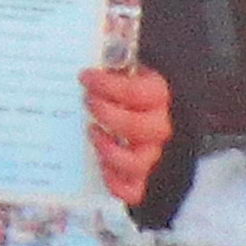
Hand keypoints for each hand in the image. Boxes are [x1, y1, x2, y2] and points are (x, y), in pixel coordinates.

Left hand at [81, 65, 172, 204]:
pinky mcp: (143, 179)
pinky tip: (99, 166)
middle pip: (138, 127)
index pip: (138, 93)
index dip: (108, 85)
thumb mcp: (130, 69)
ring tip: (92, 132)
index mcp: (159, 97)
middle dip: (107, 113)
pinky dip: (114, 183)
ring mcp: (153, 155)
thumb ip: (115, 62)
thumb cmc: (133, 89)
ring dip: (108, 148)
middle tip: (87, 102)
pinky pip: (133, 191)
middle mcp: (161, 128)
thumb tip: (84, 54)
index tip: (84, 76)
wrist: (153, 114)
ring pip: (136, 162)